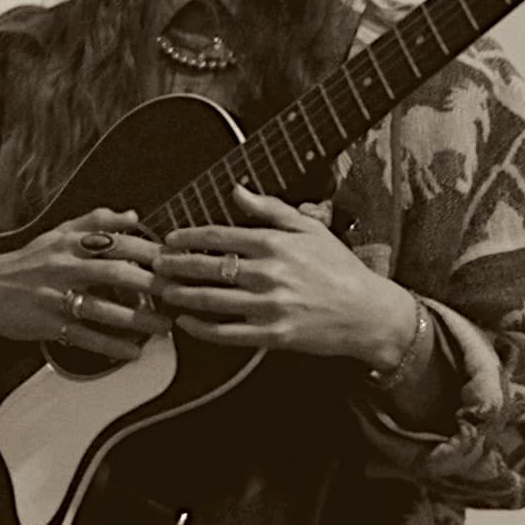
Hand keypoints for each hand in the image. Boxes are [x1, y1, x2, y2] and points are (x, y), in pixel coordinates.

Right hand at [0, 210, 168, 368]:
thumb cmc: (24, 263)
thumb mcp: (57, 233)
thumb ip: (95, 222)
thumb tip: (133, 216)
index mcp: (69, 242)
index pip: (117, 241)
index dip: (149, 252)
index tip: (173, 261)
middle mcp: (63, 266)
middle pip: (115, 273)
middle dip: (151, 285)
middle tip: (176, 295)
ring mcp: (55, 296)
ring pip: (104, 308)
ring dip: (138, 320)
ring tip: (163, 327)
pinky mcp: (48, 323)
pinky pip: (86, 336)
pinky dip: (112, 346)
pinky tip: (132, 352)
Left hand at [152, 192, 424, 365]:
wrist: (368, 313)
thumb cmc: (339, 268)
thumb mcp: (310, 228)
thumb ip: (270, 208)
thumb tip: (237, 190)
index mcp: (275, 244)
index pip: (219, 236)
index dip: (188, 237)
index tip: (169, 239)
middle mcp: (269, 273)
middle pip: (208, 267)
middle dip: (175, 265)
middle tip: (155, 265)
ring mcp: (269, 306)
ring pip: (212, 300)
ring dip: (181, 295)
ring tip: (162, 291)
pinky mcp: (273, 335)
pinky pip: (228, 332)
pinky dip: (201, 328)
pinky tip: (185, 322)